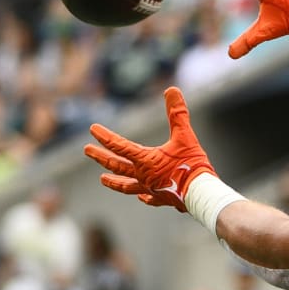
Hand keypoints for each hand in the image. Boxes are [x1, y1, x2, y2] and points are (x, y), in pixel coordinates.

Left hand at [84, 87, 214, 211]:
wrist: (201, 194)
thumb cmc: (192, 165)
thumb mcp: (185, 135)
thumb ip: (177, 113)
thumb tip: (171, 90)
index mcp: (145, 160)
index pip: (119, 146)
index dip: (105, 136)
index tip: (92, 129)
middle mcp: (143, 175)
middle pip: (116, 165)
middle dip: (101, 156)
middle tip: (87, 150)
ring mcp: (151, 189)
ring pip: (127, 184)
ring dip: (114, 181)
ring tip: (102, 178)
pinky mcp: (163, 199)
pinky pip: (148, 197)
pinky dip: (142, 196)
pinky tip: (141, 197)